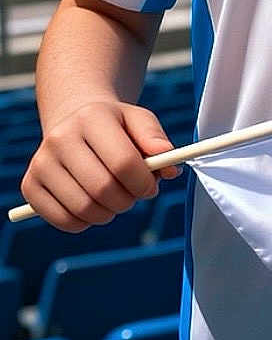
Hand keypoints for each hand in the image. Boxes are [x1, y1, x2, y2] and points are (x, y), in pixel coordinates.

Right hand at [21, 100, 181, 232]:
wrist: (75, 121)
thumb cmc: (115, 126)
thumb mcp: (138, 121)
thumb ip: (156, 140)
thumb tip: (171, 167)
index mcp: (92, 117)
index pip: (123, 162)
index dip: (144, 183)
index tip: (151, 187)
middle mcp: (60, 137)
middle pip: (103, 189)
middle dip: (128, 200)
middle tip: (133, 195)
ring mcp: (41, 162)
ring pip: (84, 209)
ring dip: (109, 213)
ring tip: (114, 198)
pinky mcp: (30, 185)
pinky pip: (65, 221)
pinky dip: (86, 222)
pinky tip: (92, 204)